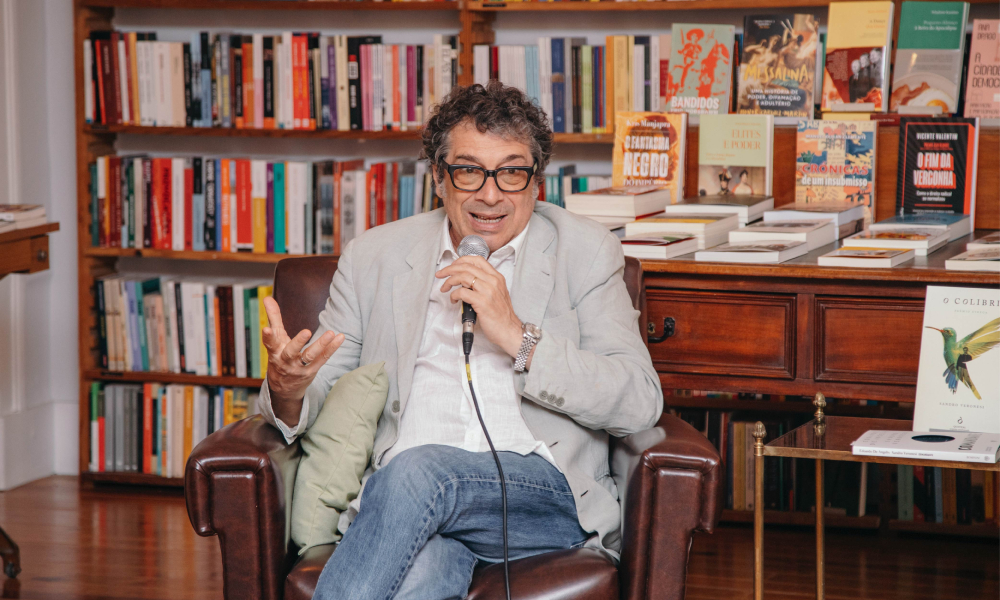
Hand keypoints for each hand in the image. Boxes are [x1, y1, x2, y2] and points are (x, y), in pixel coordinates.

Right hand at [261, 296, 344, 420]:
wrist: (284, 388)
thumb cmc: (279, 356)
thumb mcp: (275, 339)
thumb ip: (273, 318)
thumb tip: (267, 298)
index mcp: (274, 352)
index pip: (269, 344)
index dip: (267, 337)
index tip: (266, 329)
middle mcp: (285, 361)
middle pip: (291, 352)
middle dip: (298, 343)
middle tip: (306, 332)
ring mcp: (299, 368)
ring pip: (309, 356)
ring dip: (321, 345)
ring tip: (331, 333)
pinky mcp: (312, 371)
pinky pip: (323, 359)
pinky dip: (331, 348)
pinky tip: (340, 338)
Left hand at [436, 256, 522, 356]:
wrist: (509, 330)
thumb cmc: (501, 315)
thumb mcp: (497, 293)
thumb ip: (484, 284)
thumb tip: (465, 281)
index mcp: (497, 277)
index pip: (477, 260)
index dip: (461, 260)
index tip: (452, 266)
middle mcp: (493, 281)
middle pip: (466, 266)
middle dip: (449, 269)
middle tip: (441, 274)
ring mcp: (488, 291)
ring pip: (462, 276)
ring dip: (449, 281)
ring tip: (444, 287)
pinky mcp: (482, 302)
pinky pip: (461, 292)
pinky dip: (453, 295)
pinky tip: (453, 300)